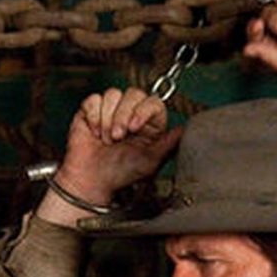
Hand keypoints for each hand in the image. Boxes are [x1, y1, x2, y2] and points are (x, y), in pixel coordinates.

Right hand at [56, 87, 182, 206]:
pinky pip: (94, 100)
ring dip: (107, 119)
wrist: (93, 182)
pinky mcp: (91, 111)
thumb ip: (168, 144)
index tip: (134, 127)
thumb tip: (185, 130)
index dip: (143, 110)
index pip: (153, 102)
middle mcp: (132, 114)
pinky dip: (93, 116)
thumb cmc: (121, 175)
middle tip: (118, 137)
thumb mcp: (150, 163)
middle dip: (123, 115)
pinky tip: (95, 132)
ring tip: (107, 139)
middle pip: (133, 93)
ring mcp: (111, 111)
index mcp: (149, 124)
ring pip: (113, 94)